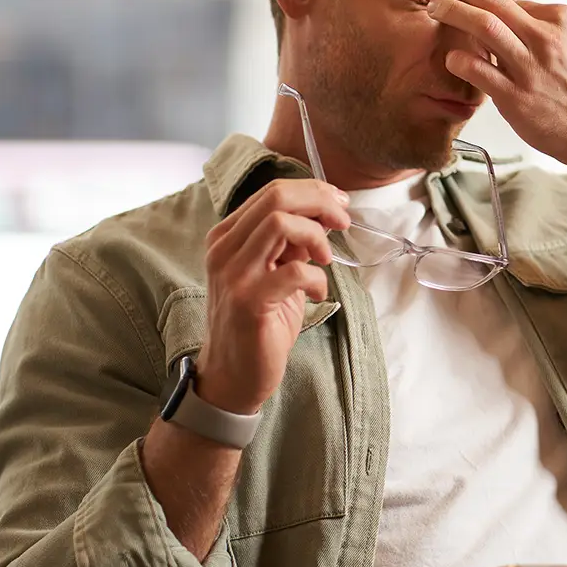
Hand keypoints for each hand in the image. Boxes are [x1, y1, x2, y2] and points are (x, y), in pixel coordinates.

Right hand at [196, 179, 350, 414]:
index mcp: (228, 236)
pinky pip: (294, 270)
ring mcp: (233, 274)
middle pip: (276, 198)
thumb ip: (289, 243)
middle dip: (319, 202)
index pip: (271, 191)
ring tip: (325, 260)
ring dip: (316, 236)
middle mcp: (224, 249)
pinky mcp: (249, 301)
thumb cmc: (258, 323)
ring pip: (280, 224)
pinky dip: (316, 278)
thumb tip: (322, 215)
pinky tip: (317, 293)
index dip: (312, 191)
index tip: (339, 203)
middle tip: (343, 221)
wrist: (233, 375)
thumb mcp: (273, 273)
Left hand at [422, 0, 566, 168]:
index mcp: (562, 21)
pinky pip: (481, 72)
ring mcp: (530, 68)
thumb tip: (524, 14)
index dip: (486, 2)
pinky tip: (450, 58)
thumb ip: (553, 28)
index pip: (514, 1)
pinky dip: (461, 61)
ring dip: (453, 12)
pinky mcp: (517, 98)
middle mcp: (545, 38)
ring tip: (432, 7)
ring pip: (484, 27)